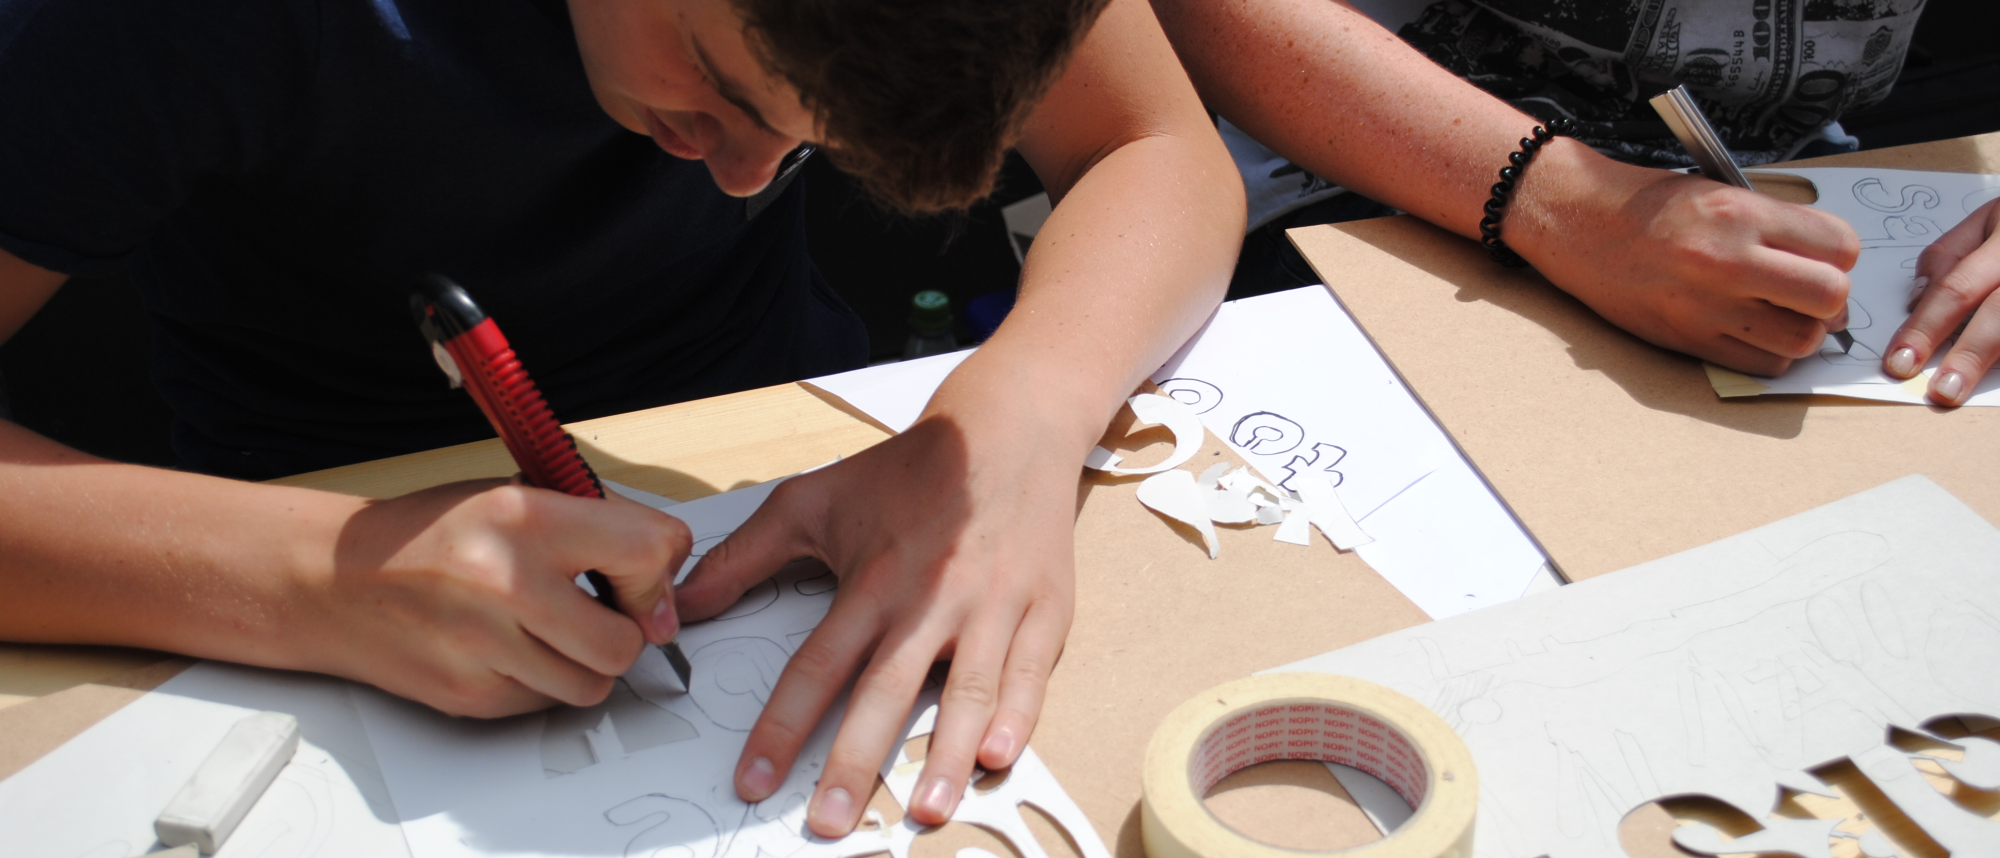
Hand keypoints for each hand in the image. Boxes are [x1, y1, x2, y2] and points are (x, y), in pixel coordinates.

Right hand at [299, 478, 689, 716]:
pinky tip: (513, 648)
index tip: (644, 573)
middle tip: (601, 609)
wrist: (335, 581)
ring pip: (593, 686)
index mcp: (524, 517)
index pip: (648, 550)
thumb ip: (597, 524)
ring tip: (554, 629)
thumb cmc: (430, 534)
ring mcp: (484, 648)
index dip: (658, 568)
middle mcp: (505, 583)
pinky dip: (544, 682)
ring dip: (587, 662)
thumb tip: (667, 572)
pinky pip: (547, 705)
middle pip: (626, 642)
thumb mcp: (514, 494)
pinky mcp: (470, 696)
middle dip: (626, 629)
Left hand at [674, 412, 1077, 836]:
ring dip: (946, 757)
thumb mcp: (814, 501)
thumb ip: (744, 558)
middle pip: (886, 692)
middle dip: (854, 764)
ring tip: (924, 811)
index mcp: (873, 580)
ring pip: (967, 693)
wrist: (1006, 428)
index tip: (753, 780)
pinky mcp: (1043, 611)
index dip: (781, 727)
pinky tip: (999, 757)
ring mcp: (991, 607)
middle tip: (830, 824)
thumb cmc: (908, 471)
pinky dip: (1019, 717)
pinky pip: (1030, 674)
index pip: (817, 666)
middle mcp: (931, 599)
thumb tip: (681, 606)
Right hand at [1514, 145, 1859, 375]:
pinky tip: (1754, 333)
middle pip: (1830, 296)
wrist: (1577, 222)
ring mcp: (1707, 306)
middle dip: (1831, 298)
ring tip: (1782, 315)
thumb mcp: (1716, 191)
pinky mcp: (1687, 339)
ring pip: (1801, 340)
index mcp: (1740, 213)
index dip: (1841, 256)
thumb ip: (1771, 224)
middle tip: (1811, 293)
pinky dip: (1770, 354)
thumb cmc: (1644, 204)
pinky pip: (1760, 364)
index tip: (1825, 258)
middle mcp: (1728, 261)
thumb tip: (1824, 262)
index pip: (1840, 246)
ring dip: (1803, 331)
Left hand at [1882, 198, 1999, 405]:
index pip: (1957, 288)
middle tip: (1942, 391)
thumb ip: (1948, 255)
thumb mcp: (1988, 219)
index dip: (1925, 327)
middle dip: (1969, 355)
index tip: (1899, 361)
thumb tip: (1916, 302)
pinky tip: (1998, 380)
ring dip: (1994, 361)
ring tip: (1970, 391)